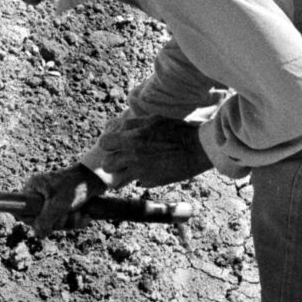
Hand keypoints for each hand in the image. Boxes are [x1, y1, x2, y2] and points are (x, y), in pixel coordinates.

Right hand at [20, 161, 107, 237]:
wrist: (97, 178)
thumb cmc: (75, 187)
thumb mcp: (57, 206)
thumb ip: (44, 221)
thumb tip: (38, 234)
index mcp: (33, 188)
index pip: (22, 210)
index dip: (34, 220)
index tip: (46, 220)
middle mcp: (41, 193)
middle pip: (41, 220)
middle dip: (58, 221)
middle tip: (66, 213)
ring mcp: (54, 199)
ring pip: (55, 222)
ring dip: (70, 221)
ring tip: (79, 212)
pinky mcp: (66, 204)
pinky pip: (66, 220)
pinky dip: (76, 220)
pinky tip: (85, 216)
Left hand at [96, 114, 210, 188]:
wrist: (197, 148)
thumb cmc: (176, 130)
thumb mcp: (152, 120)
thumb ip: (131, 125)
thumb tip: (114, 128)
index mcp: (132, 138)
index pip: (104, 143)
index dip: (108, 143)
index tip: (115, 143)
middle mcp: (133, 156)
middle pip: (106, 165)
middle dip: (111, 161)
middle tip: (121, 158)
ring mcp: (141, 171)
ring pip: (117, 180)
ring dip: (122, 174)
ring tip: (132, 168)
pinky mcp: (151, 182)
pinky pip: (139, 182)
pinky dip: (144, 177)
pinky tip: (154, 169)